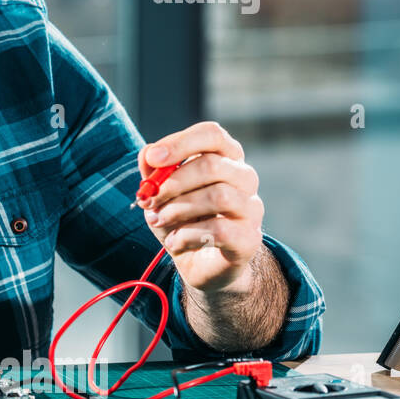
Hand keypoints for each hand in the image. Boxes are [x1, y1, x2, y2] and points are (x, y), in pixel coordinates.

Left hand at [136, 121, 264, 293]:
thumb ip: (154, 173)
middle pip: (212, 165)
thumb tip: (147, 154)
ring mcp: (251, 208)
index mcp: (224, 158)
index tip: (153, 158)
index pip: (212, 135)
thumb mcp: (160, 195)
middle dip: (172, 183)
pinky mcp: (250, 238)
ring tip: (159, 220)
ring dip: (178, 209)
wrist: (198, 263)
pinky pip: (220, 230)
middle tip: (149, 201)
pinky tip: (174, 242)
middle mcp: (244, 178)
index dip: (181, 143)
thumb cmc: (181, 220)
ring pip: (219, 196)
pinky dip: (187, 236)